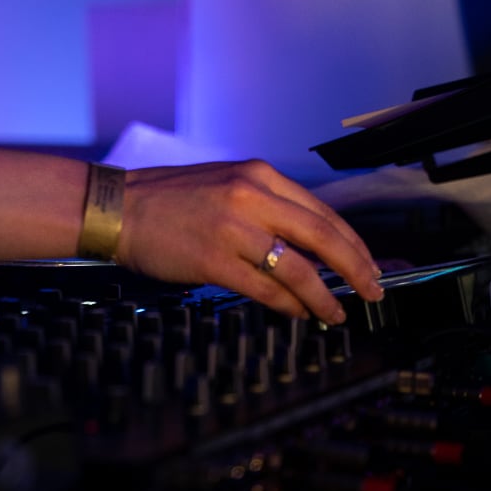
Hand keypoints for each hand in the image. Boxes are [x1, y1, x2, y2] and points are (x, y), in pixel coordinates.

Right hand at [117, 158, 383, 325]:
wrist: (117, 207)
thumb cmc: (168, 200)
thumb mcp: (225, 184)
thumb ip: (266, 206)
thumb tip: (309, 245)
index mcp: (259, 175)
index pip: (323, 212)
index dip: (352, 243)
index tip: (368, 264)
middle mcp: (252, 197)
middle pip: (323, 237)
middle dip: (355, 269)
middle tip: (373, 290)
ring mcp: (233, 228)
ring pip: (299, 268)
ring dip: (324, 296)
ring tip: (336, 313)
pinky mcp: (214, 259)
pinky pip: (266, 288)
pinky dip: (289, 305)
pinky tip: (300, 314)